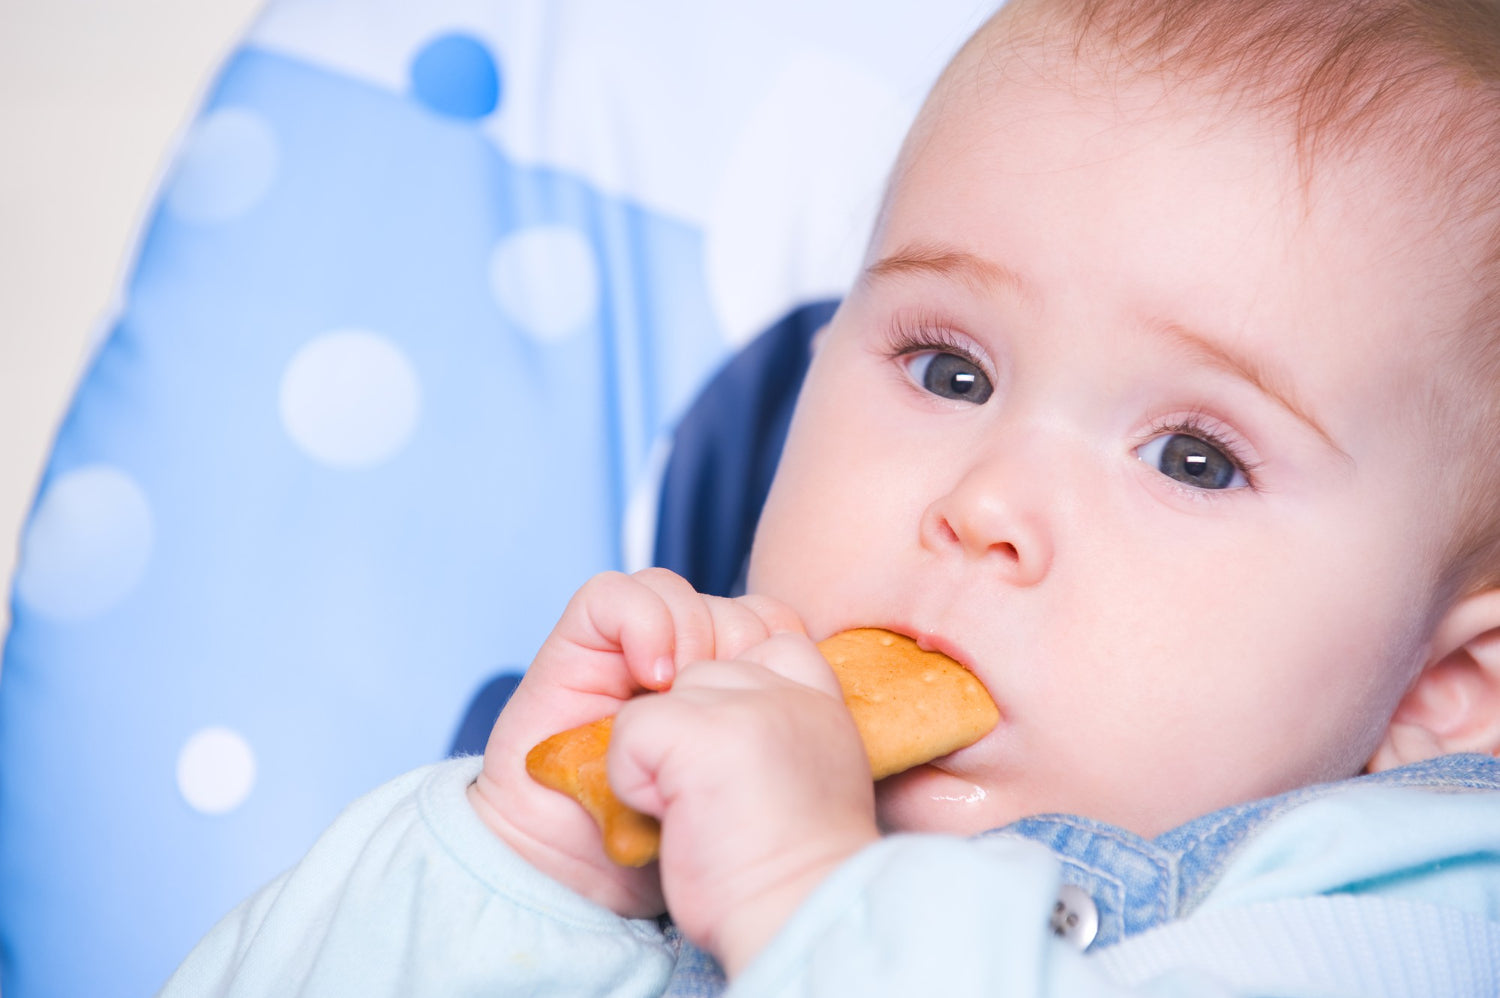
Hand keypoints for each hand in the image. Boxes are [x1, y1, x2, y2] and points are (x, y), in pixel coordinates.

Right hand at [467, 568, 802, 917]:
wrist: (590, 881)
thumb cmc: (682, 850)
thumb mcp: (753, 783)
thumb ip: (776, 727)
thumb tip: (807, 685)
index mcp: (730, 691)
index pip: (770, 621)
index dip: (777, 646)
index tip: (779, 698)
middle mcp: (679, 666)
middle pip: (726, 604)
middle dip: (737, 643)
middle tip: (728, 705)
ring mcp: (623, 657)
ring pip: (672, 591)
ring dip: (691, 634)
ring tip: (683, 691)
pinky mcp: (571, 653)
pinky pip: (609, 597)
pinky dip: (641, 622)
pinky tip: (652, 675)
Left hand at [609, 633, 880, 974]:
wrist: (793, 921)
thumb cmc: (784, 870)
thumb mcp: (800, 772)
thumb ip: (775, 719)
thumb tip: (713, 691)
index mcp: (818, 696)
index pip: (766, 627)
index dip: (725, 664)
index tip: (726, 744)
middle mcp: (789, 686)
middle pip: (701, 658)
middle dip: (682, 715)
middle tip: (709, 789)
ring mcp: (747, 703)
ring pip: (664, 691)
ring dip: (660, 749)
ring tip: (694, 806)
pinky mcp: (702, 731)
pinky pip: (633, 727)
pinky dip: (632, 778)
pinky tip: (670, 816)